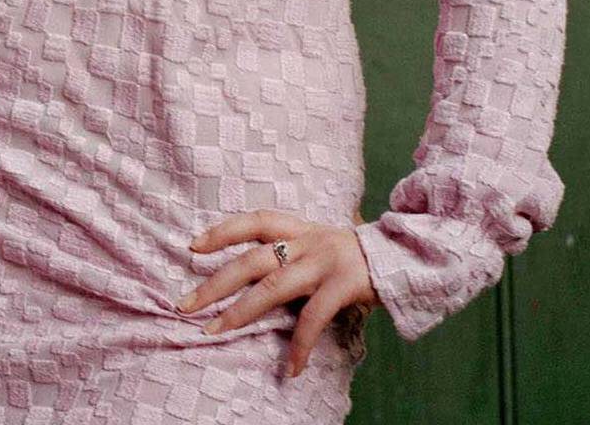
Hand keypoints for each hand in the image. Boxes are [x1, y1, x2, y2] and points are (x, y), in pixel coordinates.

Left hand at [175, 207, 379, 378]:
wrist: (403, 255)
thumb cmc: (355, 255)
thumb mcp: (321, 242)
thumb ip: (293, 251)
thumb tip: (252, 273)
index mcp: (301, 228)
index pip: (255, 221)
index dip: (223, 231)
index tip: (192, 246)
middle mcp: (308, 242)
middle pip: (252, 260)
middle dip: (215, 283)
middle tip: (185, 304)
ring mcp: (325, 263)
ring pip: (273, 287)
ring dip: (241, 313)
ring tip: (215, 331)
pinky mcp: (344, 286)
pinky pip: (314, 319)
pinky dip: (300, 345)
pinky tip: (292, 368)